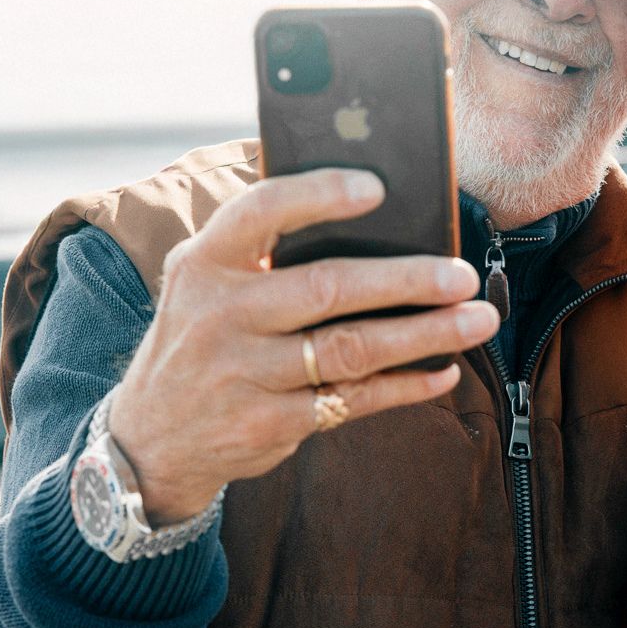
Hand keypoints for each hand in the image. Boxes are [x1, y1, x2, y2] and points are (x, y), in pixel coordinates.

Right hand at [108, 168, 497, 522]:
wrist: (150, 439)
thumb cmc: (200, 337)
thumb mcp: (203, 282)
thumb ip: (261, 250)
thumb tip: (368, 214)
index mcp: (206, 262)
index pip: (261, 212)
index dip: (319, 195)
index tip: (378, 188)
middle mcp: (221, 315)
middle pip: (327, 288)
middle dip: (406, 279)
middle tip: (463, 274)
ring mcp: (245, 375)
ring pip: (350, 349)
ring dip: (424, 335)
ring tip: (477, 320)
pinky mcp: (269, 424)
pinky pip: (353, 400)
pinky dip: (405, 386)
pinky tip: (442, 371)